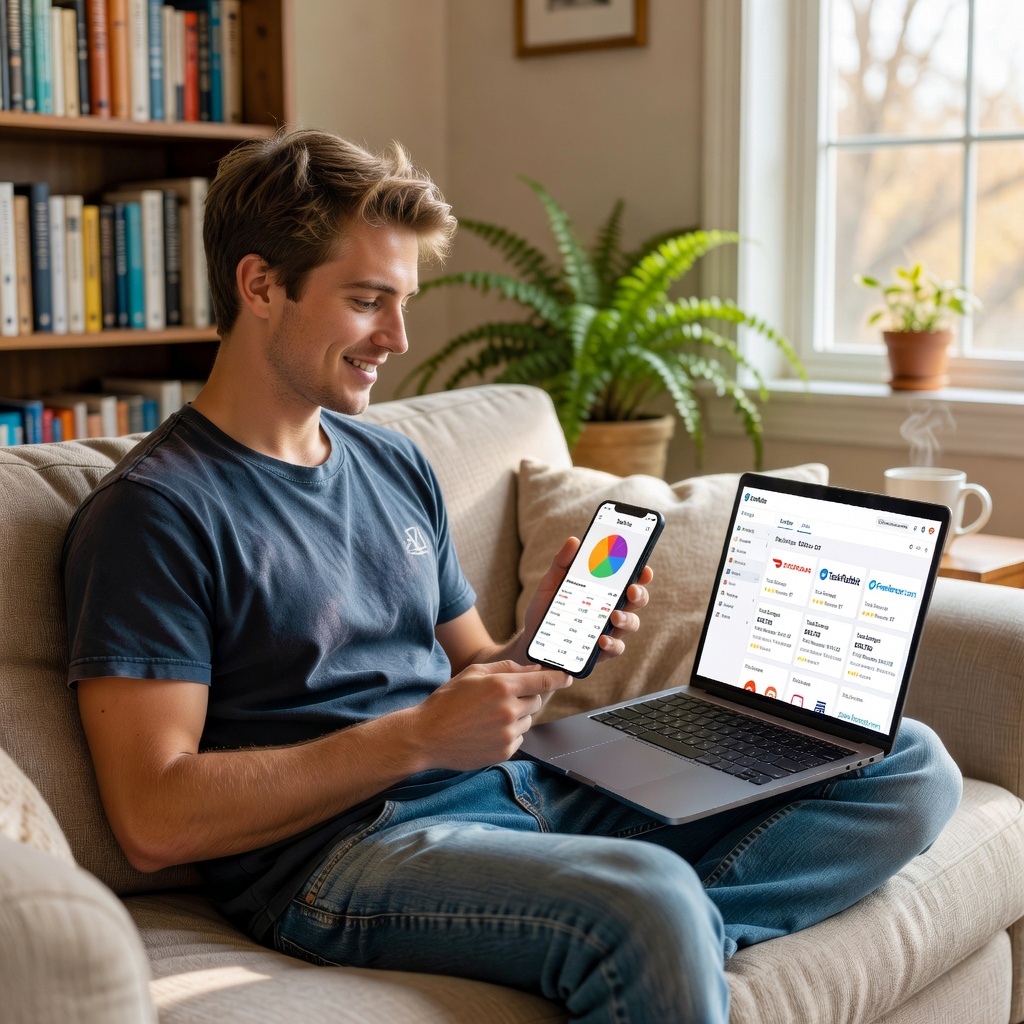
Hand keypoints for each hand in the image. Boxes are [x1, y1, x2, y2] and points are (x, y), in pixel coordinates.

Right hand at [410, 660, 571, 769]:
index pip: (543, 682)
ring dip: (517, 716)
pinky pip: (519, 738)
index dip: (558, 678)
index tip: (567, 677)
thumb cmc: (448, 701)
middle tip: (502, 698)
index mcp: (502, 686)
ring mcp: (507, 733)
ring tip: (488, 716)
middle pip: (536, 701)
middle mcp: (509, 710)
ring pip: (528, 721)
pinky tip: (487, 731)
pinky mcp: (504, 751)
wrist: (427, 736)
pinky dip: (509, 733)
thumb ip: (506, 668)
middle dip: (526, 697)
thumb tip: (532, 669)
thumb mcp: (473, 674)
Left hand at [518, 537, 653, 665]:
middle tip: (631, 590)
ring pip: (631, 624)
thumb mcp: (550, 584)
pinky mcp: (601, 651)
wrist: (531, 640)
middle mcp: (611, 609)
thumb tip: (574, 541)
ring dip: (628, 619)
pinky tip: (602, 640)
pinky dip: (612, 644)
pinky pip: (615, 648)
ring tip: (614, 616)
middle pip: (637, 600)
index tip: (644, 569)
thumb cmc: (546, 609)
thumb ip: (562, 563)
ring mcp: (609, 630)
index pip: (629, 579)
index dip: (641, 574)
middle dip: (639, 594)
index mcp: (604, 590)